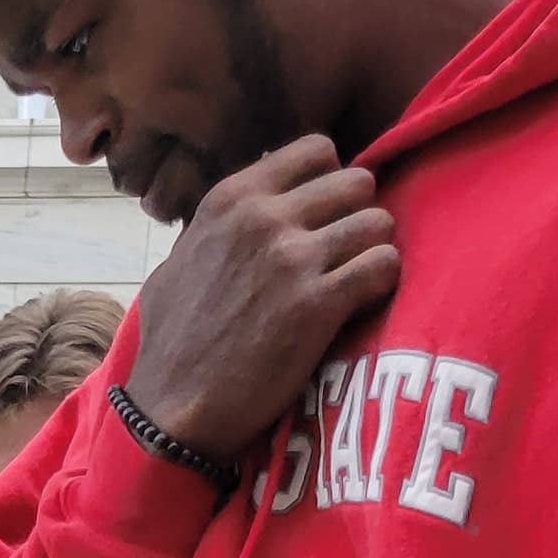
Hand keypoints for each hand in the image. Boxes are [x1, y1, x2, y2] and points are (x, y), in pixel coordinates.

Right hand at [124, 136, 401, 461]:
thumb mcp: (178, 263)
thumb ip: (220, 228)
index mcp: (231, 199)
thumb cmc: (171, 343)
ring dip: (373, 252)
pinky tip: (360, 305)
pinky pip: (385, 265)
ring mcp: (293, 258)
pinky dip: (382, 284)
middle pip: (357, 182)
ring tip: (355, 283)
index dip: (331, 181)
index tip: (324, 215)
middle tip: (345, 255)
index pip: (317, 149)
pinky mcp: (318, 303)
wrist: (172, 408)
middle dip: (357, 216)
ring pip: (379, 222)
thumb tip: (246, 214)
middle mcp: (264, 218)